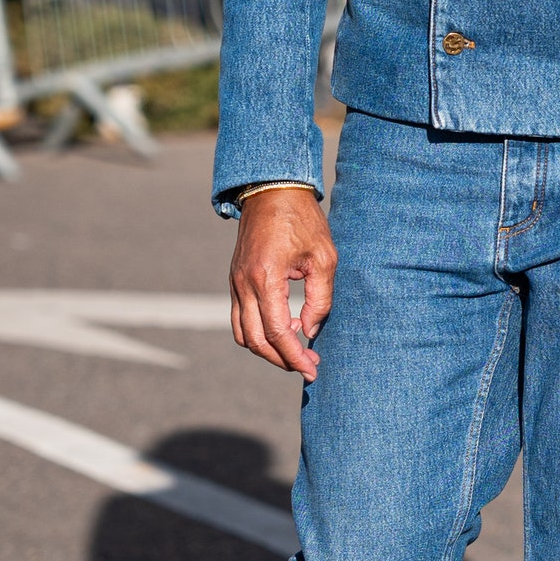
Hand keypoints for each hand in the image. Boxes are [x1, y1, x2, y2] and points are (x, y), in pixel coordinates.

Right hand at [229, 186, 336, 379]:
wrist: (273, 190)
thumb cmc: (303, 220)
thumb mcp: (324, 258)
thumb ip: (319, 300)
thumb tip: (309, 331)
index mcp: (265, 278)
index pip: (276, 332)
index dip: (295, 356)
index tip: (312, 370)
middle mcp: (244, 283)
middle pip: (255, 340)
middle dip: (281, 359)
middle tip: (308, 364)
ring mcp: (235, 282)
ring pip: (242, 333)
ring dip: (267, 348)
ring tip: (296, 347)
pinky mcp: (235, 279)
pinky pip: (240, 317)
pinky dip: (258, 331)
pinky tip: (284, 326)